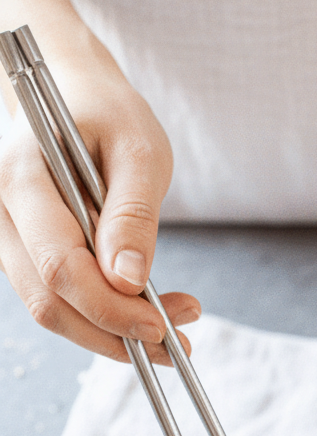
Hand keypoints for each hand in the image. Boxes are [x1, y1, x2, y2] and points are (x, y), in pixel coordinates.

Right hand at [0, 54, 198, 361]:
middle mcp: (4, 213)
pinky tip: (148, 309)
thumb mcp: (139, 149)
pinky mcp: (30, 254)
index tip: (161, 325)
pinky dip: (106, 316)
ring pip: (54, 311)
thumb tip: (128, 280)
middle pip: (50, 301)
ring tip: (174, 324)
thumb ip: (132, 214)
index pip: (59, 265)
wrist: (78, 97)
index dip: (110, 307)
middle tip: (179, 339)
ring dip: (114, 333)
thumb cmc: (108, 113)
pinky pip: (62, 300)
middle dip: (115, 333)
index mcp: (22, 176)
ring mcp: (11, 238)